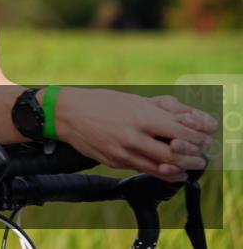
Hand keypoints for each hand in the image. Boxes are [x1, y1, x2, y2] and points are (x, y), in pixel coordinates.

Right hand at [53, 88, 215, 182]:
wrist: (66, 113)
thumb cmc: (100, 102)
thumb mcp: (132, 99)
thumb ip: (160, 108)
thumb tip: (187, 116)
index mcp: (140, 116)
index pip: (181, 132)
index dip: (198, 138)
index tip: (204, 139)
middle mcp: (133, 136)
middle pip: (175, 154)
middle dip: (193, 158)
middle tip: (200, 156)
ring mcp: (123, 151)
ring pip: (161, 168)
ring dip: (179, 169)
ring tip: (186, 166)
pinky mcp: (115, 162)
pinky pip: (143, 170)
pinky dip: (160, 172)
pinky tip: (167, 169)